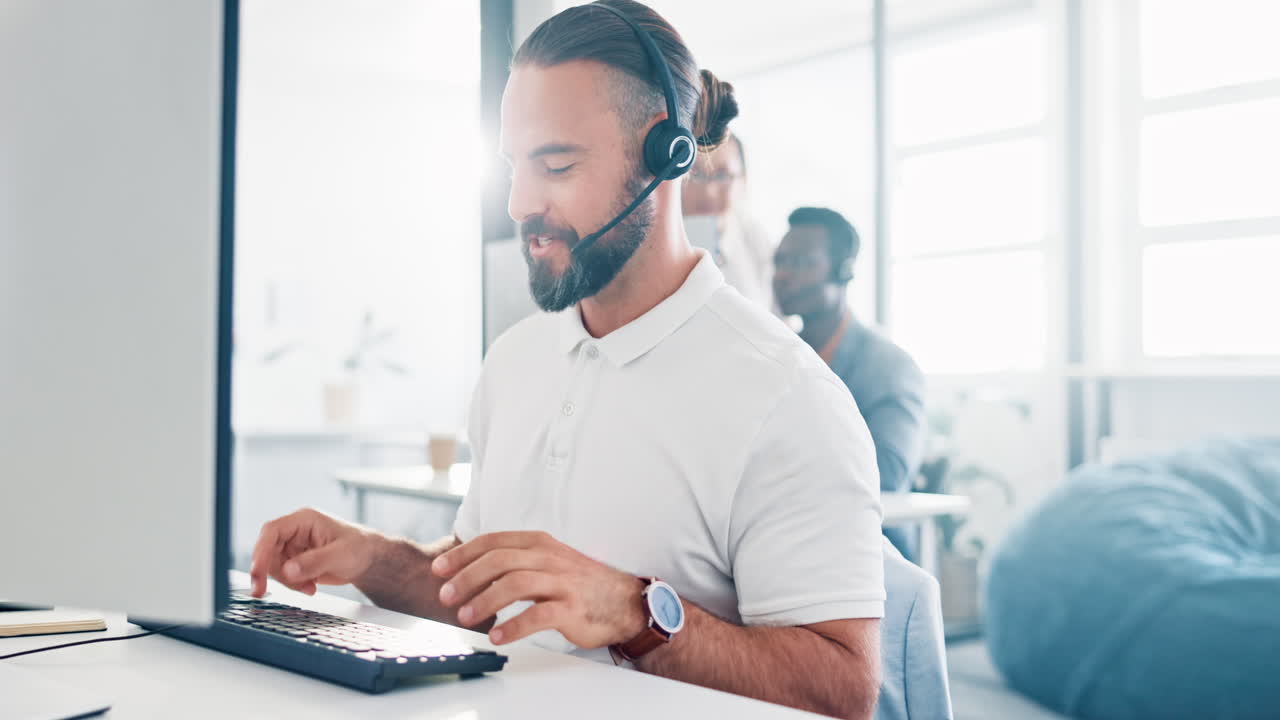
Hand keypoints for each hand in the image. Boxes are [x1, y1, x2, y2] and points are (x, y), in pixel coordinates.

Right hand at [249, 508, 381, 597]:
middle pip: (267, 550)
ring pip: (273, 566)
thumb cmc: (360, 548)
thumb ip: (314, 562)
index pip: (272, 531)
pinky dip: (293, 585)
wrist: (369, 559)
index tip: (257, 572)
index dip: (261, 551)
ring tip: (310, 588)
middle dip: (266, 573)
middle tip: (261, 592)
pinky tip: (311, 587)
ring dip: (287, 582)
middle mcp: (294, 531)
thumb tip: (288, 571)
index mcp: (304, 520)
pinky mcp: (295, 561)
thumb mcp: (340, 555)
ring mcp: (293, 547)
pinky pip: (283, 575)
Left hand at [431, 531, 646, 647]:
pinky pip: (537, 615)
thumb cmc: (579, 584)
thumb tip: (472, 570)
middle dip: (466, 577)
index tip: (439, 570)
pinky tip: (497, 635)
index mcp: (540, 543)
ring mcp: (561, 582)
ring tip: (465, 618)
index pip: (494, 542)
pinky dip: (513, 626)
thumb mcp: (548, 561)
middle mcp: (549, 558)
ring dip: (484, 601)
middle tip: (446, 596)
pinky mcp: (571, 608)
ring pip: (515, 584)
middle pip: (499, 560)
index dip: (463, 554)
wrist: (624, 601)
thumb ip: (515, 561)